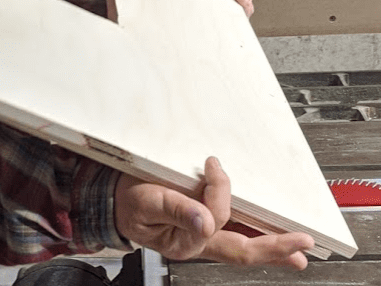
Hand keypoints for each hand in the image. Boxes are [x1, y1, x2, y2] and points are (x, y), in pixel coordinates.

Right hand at [114, 157, 313, 268]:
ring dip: (273, 249)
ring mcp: (202, 238)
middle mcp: (198, 242)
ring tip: (298, 250)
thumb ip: (175, 210)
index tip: (214, 166)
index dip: (219, 190)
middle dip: (275, 248)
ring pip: (243, 247)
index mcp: (184, 238)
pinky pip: (235, 237)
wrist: (114, 204)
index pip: (214, 218)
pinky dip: (256, 238)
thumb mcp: (145, 202)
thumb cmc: (128, 202)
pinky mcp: (202, 229)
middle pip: (242, 250)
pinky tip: (270, 237)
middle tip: (302, 244)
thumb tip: (203, 220)